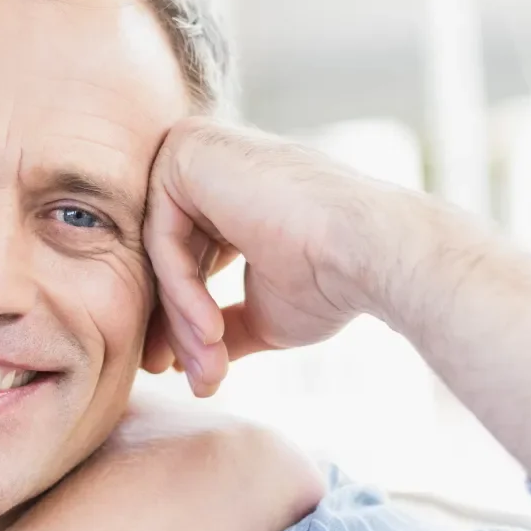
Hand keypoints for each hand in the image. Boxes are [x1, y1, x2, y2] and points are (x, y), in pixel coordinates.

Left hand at [144, 116, 398, 394]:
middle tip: (196, 381)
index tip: (193, 374)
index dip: (187, 321)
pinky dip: (182, 292)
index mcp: (231, 192)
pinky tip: (211, 331)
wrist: (369, 254)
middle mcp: (211, 165)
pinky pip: (162, 236)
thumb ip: (222, 322)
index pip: (186, 259)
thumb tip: (192, 362)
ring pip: (162, 253)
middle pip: (169, 258)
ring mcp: (197, 150)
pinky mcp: (187, 149)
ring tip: (211, 368)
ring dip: (184, 321)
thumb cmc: (331, 282)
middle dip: (181, 328)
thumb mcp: (264, 311)